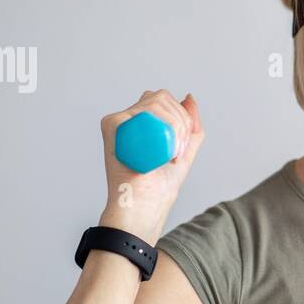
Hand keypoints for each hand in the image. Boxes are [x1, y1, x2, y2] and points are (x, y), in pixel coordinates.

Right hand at [98, 90, 203, 239]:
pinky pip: (141, 111)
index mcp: (141, 122)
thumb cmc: (158, 188)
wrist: (143, 206)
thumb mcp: (184, 152)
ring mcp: (119, 122)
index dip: (181, 117)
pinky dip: (162, 126)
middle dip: (181, 121)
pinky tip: (160, 150)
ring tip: (170, 155)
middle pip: (161, 97)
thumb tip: (189, 97)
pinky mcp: (112, 125)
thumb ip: (191, 128)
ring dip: (175, 126)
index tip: (182, 145)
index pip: (164, 100)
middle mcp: (128, 119)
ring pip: (154, 102)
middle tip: (177, 152)